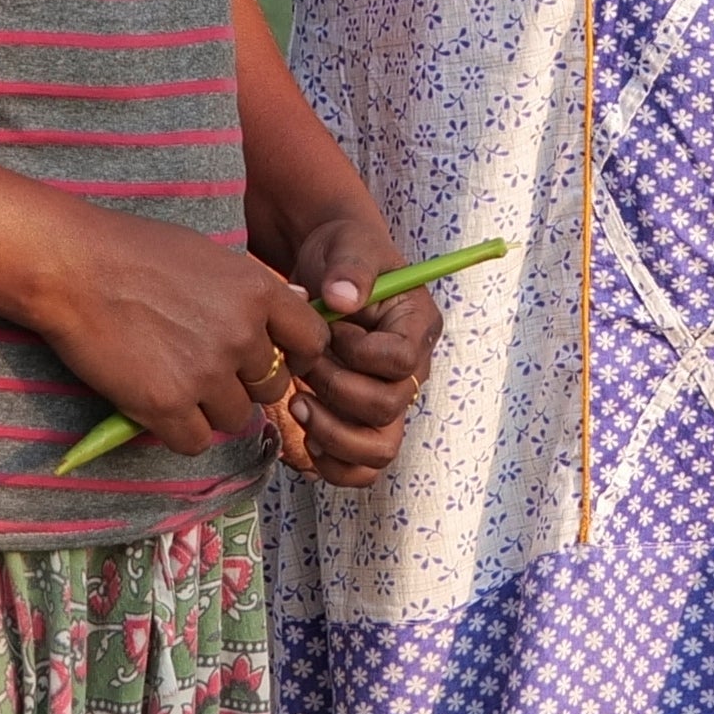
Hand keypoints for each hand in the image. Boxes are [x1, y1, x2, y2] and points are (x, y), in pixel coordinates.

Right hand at [27, 211, 330, 458]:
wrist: (73, 266)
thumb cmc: (135, 251)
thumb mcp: (210, 255)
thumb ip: (255, 288)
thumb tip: (301, 304)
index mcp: (259, 293)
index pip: (312, 342)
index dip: (293, 355)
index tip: (268, 357)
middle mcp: (242, 336)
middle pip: (271, 388)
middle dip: (245, 385)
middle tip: (205, 369)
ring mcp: (207, 374)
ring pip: (235, 418)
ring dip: (210, 410)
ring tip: (174, 382)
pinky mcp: (168, 405)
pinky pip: (196, 442)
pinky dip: (178, 431)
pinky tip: (157, 406)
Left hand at [280, 215, 447, 491]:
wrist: (328, 269)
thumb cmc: (344, 254)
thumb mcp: (348, 245)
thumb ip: (350, 269)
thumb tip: (342, 298)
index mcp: (416, 327)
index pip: (401, 362)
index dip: (361, 354)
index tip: (332, 330)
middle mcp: (411, 371)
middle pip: (388, 409)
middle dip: (335, 390)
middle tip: (304, 366)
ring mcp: (388, 400)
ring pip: (379, 450)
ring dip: (332, 434)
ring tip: (297, 405)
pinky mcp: (363, 421)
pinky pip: (362, 467)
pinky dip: (332, 463)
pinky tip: (305, 435)